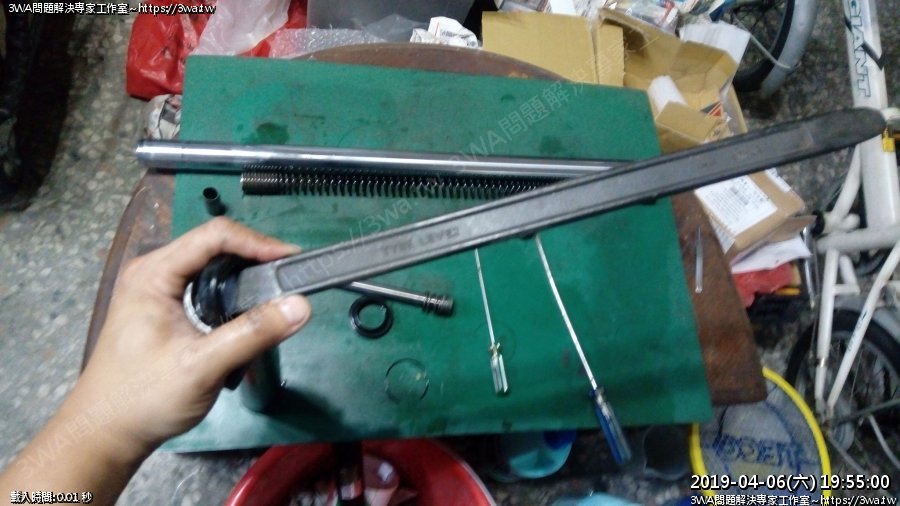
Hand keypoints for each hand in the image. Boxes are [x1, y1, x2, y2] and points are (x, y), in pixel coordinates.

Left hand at [70, 217, 310, 456]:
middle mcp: (153, 272)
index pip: (214, 236)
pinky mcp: (163, 308)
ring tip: (276, 294)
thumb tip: (301, 306)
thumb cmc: (144, 398)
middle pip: (214, 245)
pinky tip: (248, 313)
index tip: (292, 261)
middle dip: (255, 258)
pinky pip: (204, 286)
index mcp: (153, 274)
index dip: (258, 243)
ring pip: (210, 266)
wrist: (105, 433)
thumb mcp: (203, 366)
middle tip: (290, 279)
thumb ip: (253, 333)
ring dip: (244, 276)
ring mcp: (156, 289)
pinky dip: (230, 294)